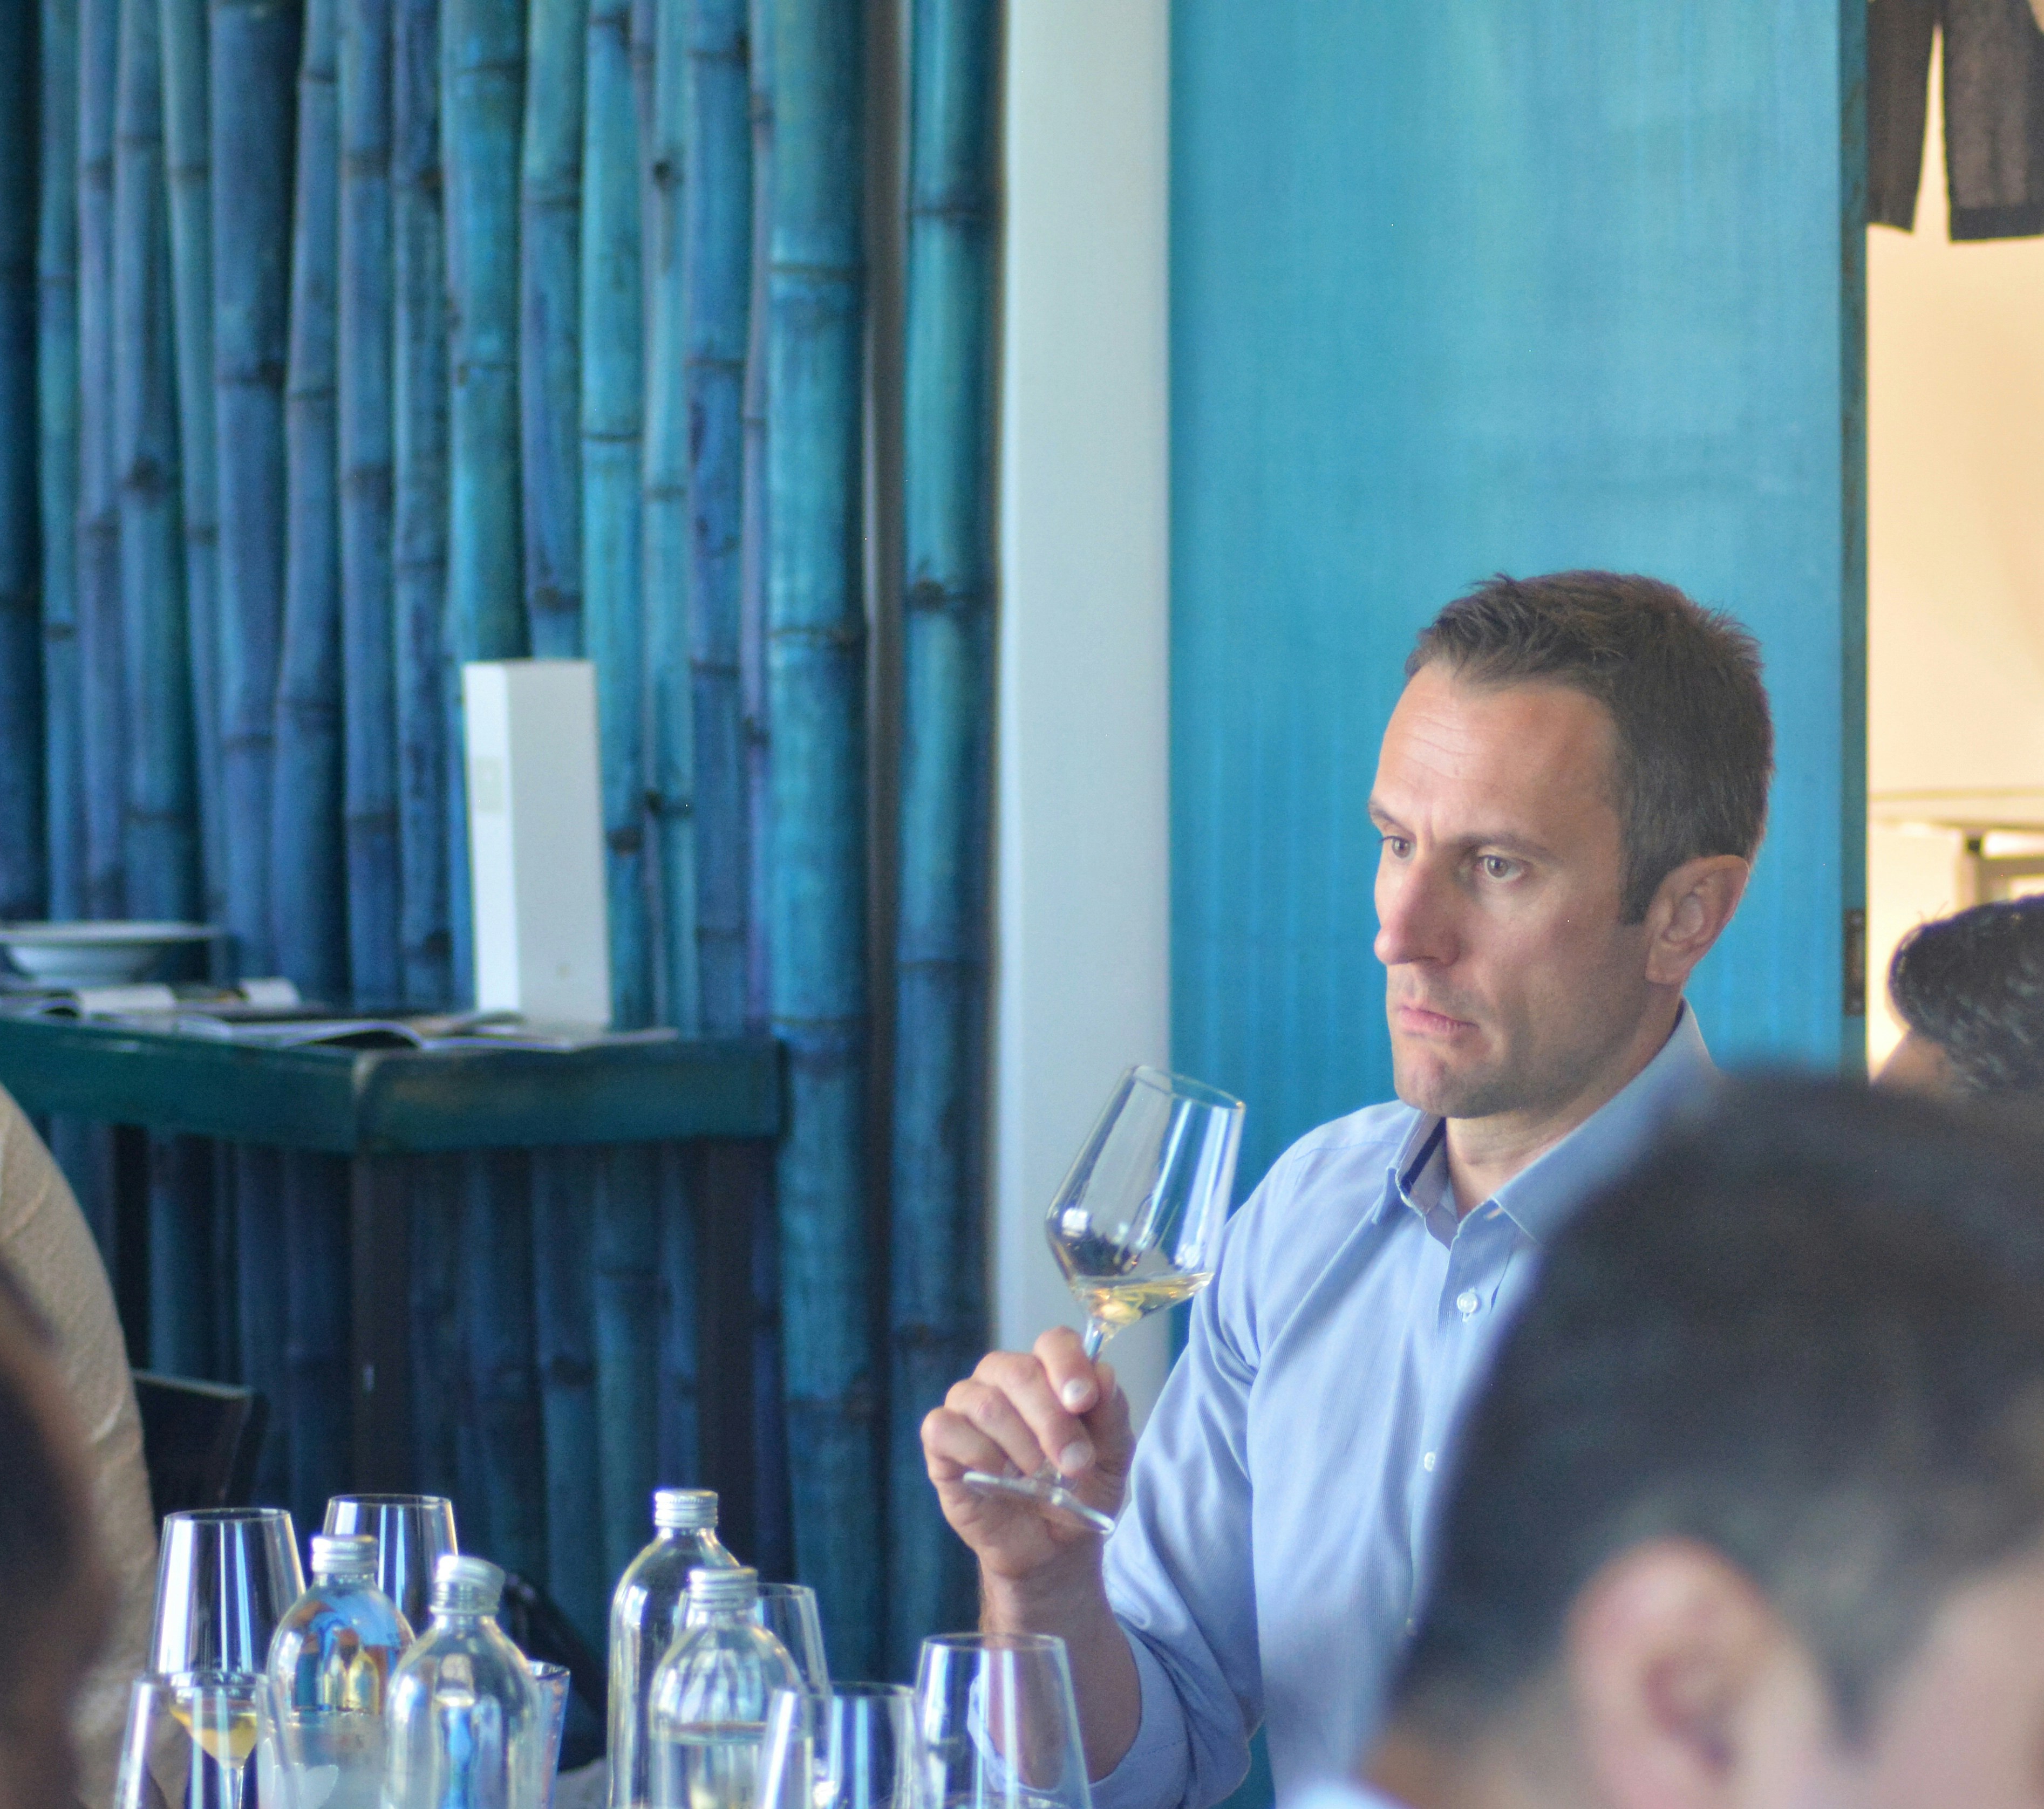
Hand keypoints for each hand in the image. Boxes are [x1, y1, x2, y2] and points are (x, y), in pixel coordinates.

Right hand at [921, 1326, 1134, 1583]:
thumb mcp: (1112, 1457)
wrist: (1053, 1548)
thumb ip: (1110, 1414)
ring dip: (1020, 1445)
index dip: (1068, 1365)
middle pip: (1019, 1371)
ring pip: (985, 1403)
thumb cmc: (1080, 1491)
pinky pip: (945, 1427)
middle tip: (1074, 1463)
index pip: (1054, 1342)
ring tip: (1039, 1480)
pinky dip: (978, 1454)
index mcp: (1047, 1371)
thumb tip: (1103, 1373)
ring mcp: (967, 1406)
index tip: (1084, 1401)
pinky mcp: (940, 1441)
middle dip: (1052, 1420)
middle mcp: (1002, 1379)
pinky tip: (998, 1477)